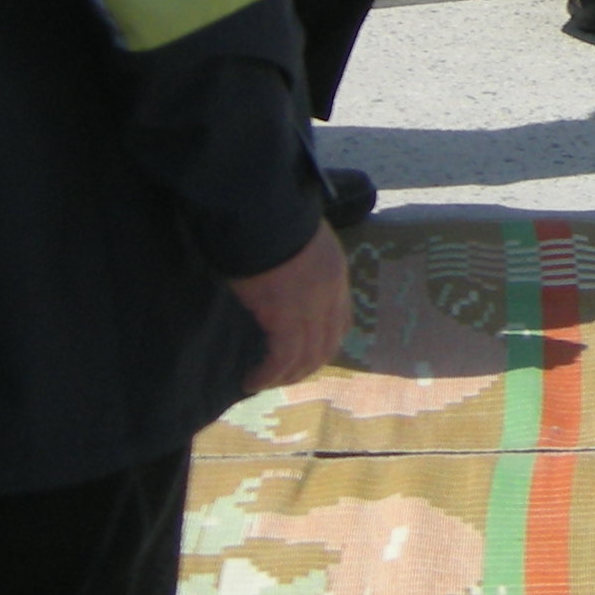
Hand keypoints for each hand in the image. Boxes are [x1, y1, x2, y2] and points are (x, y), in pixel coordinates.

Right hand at [232, 221, 351, 388]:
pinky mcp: (286, 317)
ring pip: (307, 356)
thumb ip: (300, 261)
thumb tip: (282, 275)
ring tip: (263, 382)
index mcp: (336, 273)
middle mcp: (331, 295)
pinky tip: (253, 380)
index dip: (325, 342)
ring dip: (285, 375)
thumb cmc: (272, 217)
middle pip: (327, 344)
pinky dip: (269, 374)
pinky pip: (283, 357)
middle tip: (284, 375)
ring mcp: (311, 308)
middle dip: (307, 365)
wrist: (263, 212)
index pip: (341, 320)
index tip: (306, 354)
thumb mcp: (299, 238)